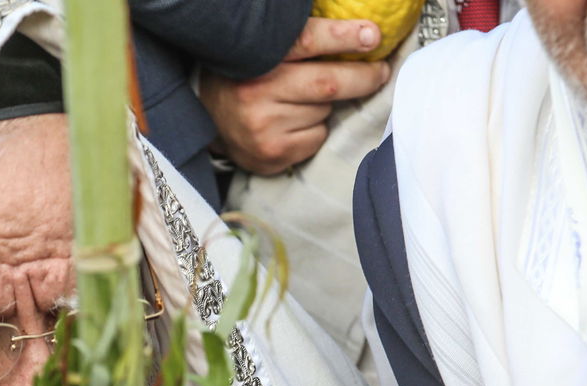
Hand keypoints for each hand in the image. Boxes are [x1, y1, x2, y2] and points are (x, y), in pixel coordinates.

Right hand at [199, 18, 391, 174]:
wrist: (207, 118)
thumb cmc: (244, 76)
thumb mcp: (261, 50)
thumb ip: (298, 42)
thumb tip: (355, 33)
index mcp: (257, 56)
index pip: (307, 40)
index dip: (343, 37)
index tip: (373, 36)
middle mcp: (258, 90)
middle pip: (328, 83)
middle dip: (362, 77)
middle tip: (380, 71)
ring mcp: (264, 125)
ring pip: (323, 112)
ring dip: (326, 106)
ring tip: (302, 102)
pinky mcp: (272, 152)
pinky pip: (316, 138)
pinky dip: (315, 130)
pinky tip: (293, 125)